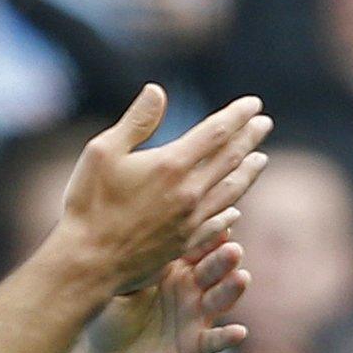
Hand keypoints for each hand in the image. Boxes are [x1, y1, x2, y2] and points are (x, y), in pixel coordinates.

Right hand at [52, 87, 270, 296]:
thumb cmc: (88, 203)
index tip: (254, 103)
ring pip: (231, 191)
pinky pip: (218, 222)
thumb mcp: (103, 152)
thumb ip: (136, 121)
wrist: (88, 262)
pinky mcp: (185, 243)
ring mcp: (190, 220)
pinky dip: (231, 209)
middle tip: (265, 122)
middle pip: (230, 159)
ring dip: (249, 172)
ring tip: (261, 159)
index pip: (216, 133)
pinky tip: (236, 207)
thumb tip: (158, 90)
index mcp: (171, 165)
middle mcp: (189, 192)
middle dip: (250, 138)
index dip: (237, 115)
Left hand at [86, 216, 251, 352]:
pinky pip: (215, 340)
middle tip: (232, 248)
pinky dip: (228, 337)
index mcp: (172, 267)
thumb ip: (132, 264)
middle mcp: (190, 288)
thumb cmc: (108, 315)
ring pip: (220, 299)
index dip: (208, 234)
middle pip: (213, 268)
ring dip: (232, 289)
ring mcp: (196, 316)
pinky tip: (238, 332)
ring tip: (241, 278)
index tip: (224, 218)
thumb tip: (131, 232)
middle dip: (224, 258)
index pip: (195, 247)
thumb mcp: (117, 286)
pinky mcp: (196, 346)